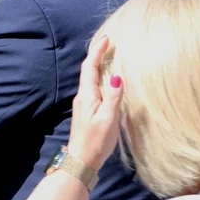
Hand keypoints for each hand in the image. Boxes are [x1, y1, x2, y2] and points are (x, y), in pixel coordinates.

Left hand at [67, 34, 123, 171]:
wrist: (81, 161)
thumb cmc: (95, 141)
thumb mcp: (108, 118)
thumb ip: (113, 96)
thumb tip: (118, 75)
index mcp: (87, 95)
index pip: (89, 67)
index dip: (97, 52)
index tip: (106, 38)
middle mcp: (83, 97)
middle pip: (89, 71)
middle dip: (98, 55)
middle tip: (109, 43)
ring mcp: (84, 105)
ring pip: (91, 80)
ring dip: (99, 66)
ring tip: (110, 56)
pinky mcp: (87, 112)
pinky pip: (94, 89)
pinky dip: (101, 79)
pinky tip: (109, 81)